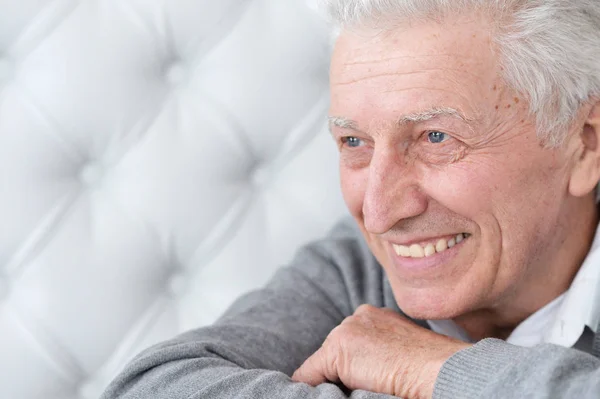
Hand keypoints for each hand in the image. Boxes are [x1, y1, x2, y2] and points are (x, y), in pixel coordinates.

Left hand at [292, 304, 470, 398]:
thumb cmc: (429, 367)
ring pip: (322, 364)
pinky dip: (312, 389)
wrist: (437, 368)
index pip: (351, 343)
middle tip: (365, 384)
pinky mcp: (336, 350)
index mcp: (375, 316)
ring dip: (334, 380)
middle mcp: (359, 316)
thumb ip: (379, 351)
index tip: (364, 378)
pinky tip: (331, 395)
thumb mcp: (400, 351)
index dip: (353, 366)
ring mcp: (346, 331)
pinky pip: (308, 375)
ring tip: (362, 388)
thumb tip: (364, 371)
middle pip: (334, 351)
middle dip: (341, 371)